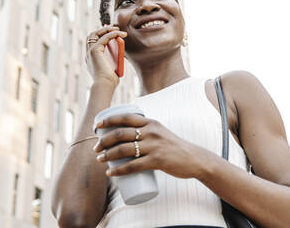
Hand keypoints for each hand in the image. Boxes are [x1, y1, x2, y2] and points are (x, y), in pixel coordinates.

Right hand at [85, 25, 126, 87]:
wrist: (105, 85)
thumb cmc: (110, 81)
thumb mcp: (112, 67)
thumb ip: (113, 59)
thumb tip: (120, 51)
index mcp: (92, 59)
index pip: (94, 42)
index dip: (102, 35)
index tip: (113, 32)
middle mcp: (88, 54)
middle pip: (92, 35)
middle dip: (103, 29)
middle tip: (115, 28)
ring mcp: (90, 52)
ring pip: (95, 34)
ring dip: (107, 29)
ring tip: (118, 29)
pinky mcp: (95, 51)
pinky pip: (104, 37)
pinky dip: (112, 34)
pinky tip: (120, 33)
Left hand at [93, 114, 207, 178]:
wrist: (193, 159)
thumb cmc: (173, 147)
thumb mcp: (160, 132)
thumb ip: (146, 131)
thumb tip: (126, 136)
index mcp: (151, 122)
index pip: (126, 117)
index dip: (108, 120)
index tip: (96, 126)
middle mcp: (151, 131)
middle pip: (121, 134)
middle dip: (104, 141)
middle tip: (96, 148)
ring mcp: (154, 146)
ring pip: (124, 149)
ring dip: (108, 155)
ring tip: (100, 160)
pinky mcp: (157, 161)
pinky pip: (133, 166)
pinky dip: (119, 170)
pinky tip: (110, 172)